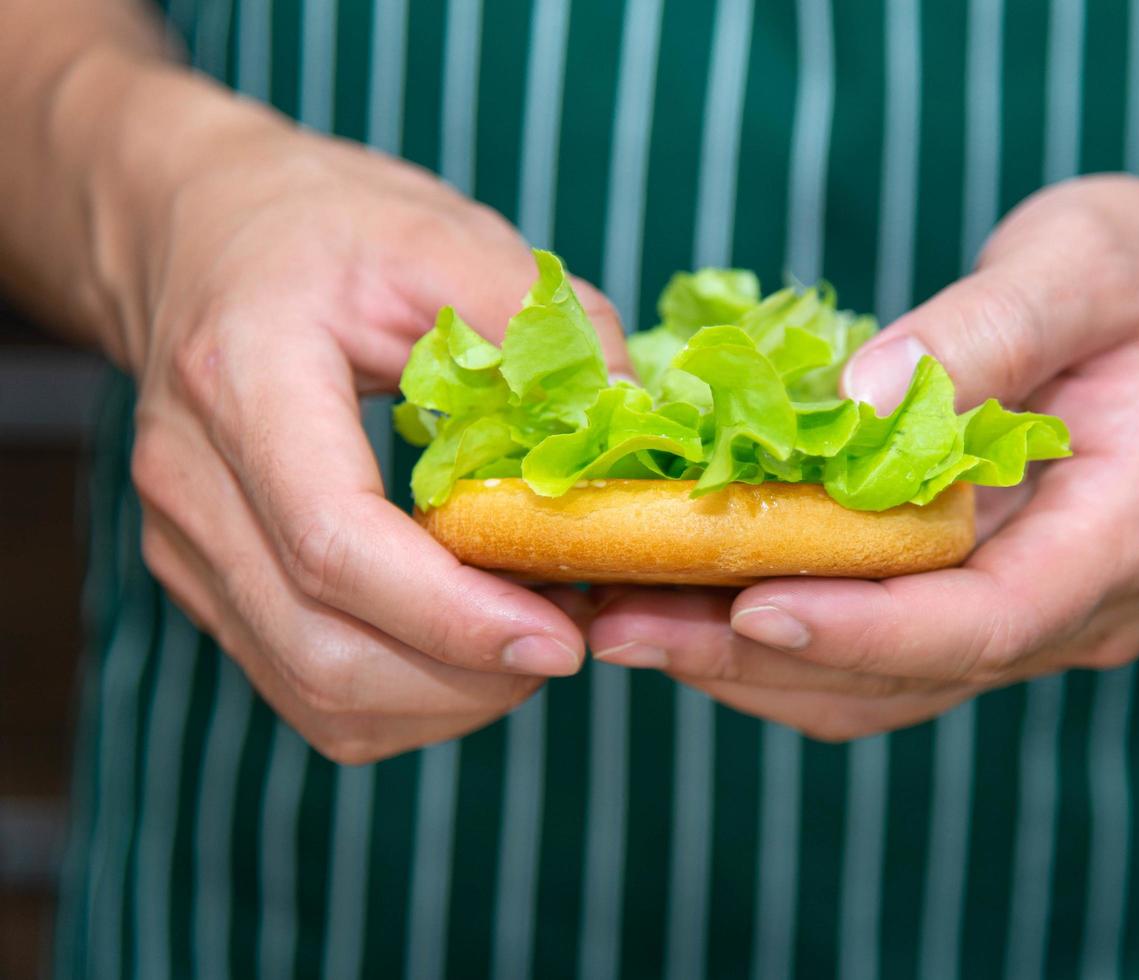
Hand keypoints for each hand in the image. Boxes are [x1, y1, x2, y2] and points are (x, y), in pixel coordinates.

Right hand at [117, 99, 632, 762]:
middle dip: (468, 676)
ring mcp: (188, 542)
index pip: (336, 542)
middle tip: (572, 636)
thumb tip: (635, 422)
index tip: (563, 638)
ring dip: (444, 697)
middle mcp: (192, 481)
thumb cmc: (323, 226)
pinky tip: (469, 645)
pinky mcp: (209, 581)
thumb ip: (543, 324)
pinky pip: (304, 686)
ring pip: (313, 689)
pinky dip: (403, 696)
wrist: (200, 230)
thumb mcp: (441, 235)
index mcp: (245, 380)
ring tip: (531, 637)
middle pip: (322, 646)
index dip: (455, 615)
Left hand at [586, 176, 1138, 740]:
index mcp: (1127, 532)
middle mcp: (1085, 605)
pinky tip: (695, 607)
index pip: (986, 618)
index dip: (863, 628)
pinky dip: (789, 642)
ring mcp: (1041, 617)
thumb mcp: (1080, 262)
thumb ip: (980, 332)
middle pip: (914, 670)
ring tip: (624, 622)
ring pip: (887, 685)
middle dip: (763, 656)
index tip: (744, 609)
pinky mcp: (994, 604)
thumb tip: (856, 402)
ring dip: (754, 666)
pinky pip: (884, 655)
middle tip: (621, 625)